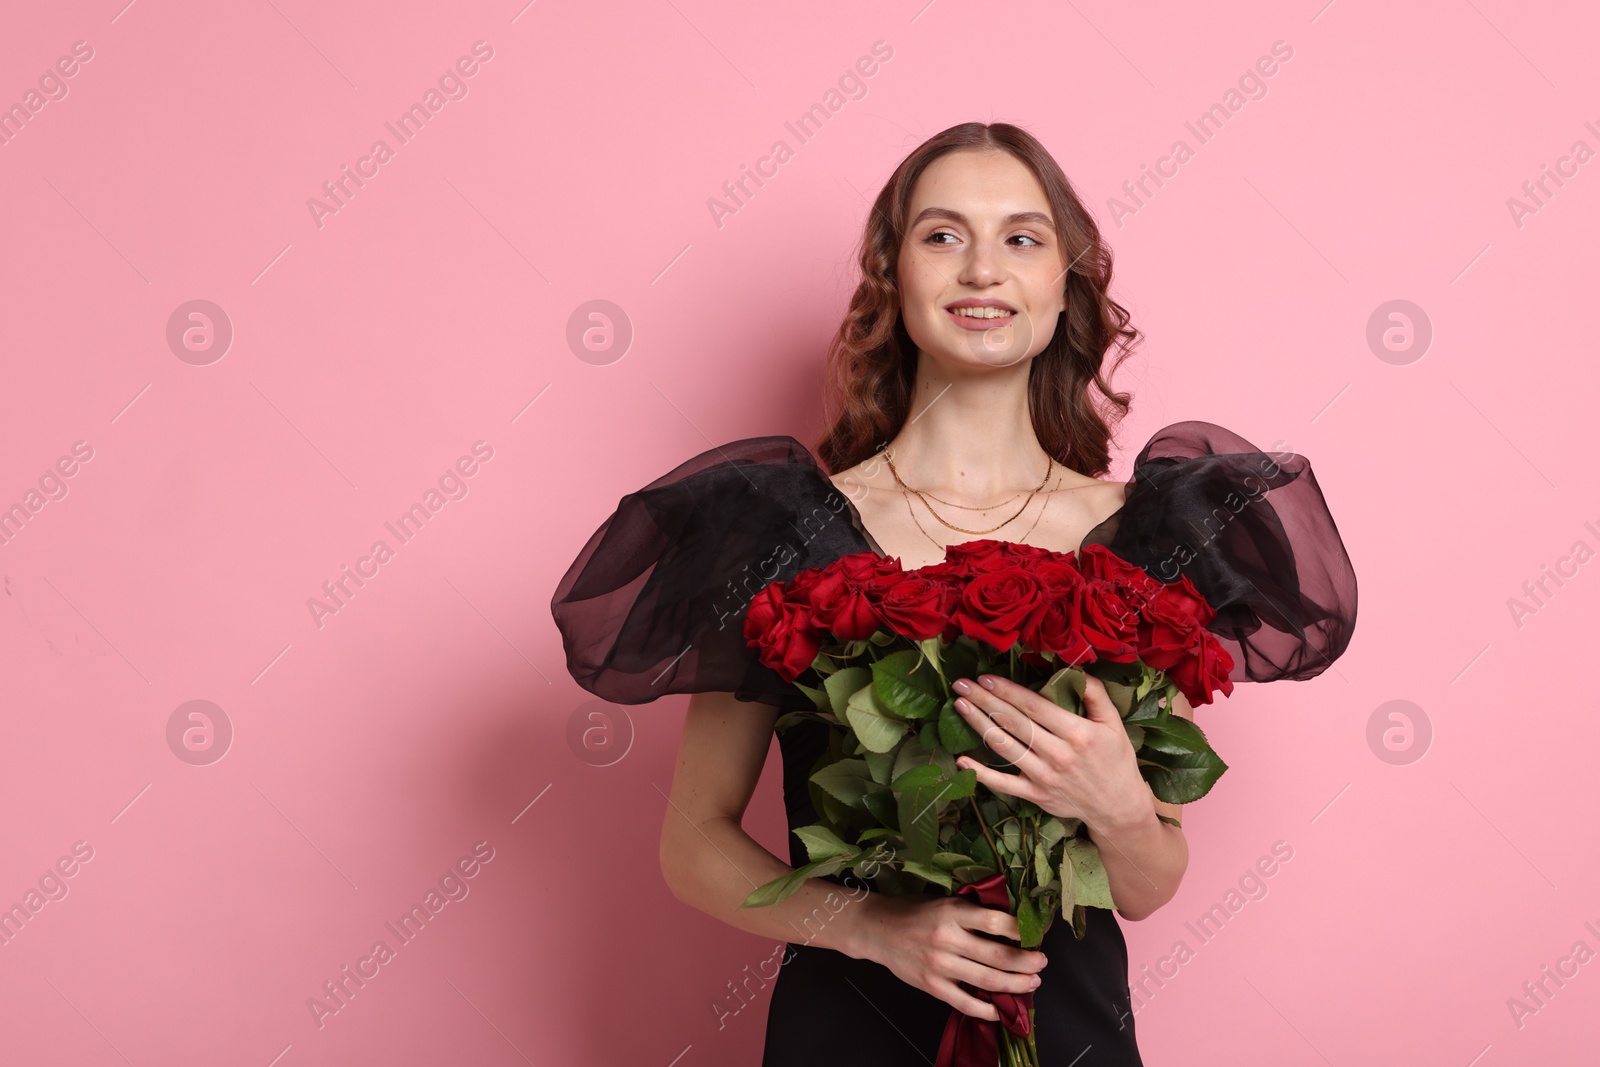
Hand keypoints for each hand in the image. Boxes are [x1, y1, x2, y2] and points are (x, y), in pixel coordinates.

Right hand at [849, 892, 1046, 1020]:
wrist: (878, 930)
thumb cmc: (915, 912)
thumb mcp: (945, 901)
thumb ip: (972, 911)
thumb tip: (1011, 922)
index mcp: (952, 912)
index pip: (995, 921)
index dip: (1020, 929)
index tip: (1035, 934)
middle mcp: (947, 938)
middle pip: (998, 955)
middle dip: (1027, 961)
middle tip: (1041, 962)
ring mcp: (939, 965)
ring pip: (988, 980)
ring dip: (1016, 984)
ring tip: (1032, 982)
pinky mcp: (932, 986)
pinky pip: (965, 1003)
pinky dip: (987, 1010)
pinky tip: (1001, 1010)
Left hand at [950, 673, 1150, 832]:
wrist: (1118, 807)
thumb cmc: (1115, 760)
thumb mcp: (1114, 723)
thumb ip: (1095, 694)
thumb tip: (1074, 670)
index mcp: (1077, 733)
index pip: (1034, 706)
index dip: (1007, 690)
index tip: (985, 676)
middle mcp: (1057, 755)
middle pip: (1014, 722)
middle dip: (985, 700)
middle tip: (961, 683)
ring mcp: (1044, 777)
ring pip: (1005, 747)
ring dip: (979, 725)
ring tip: (960, 705)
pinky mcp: (1035, 796)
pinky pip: (1003, 784)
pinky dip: (981, 773)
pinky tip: (962, 760)